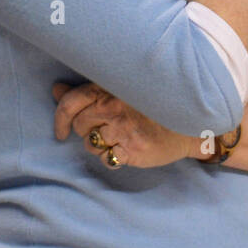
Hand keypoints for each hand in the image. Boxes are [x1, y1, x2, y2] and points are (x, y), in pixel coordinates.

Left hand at [51, 82, 200, 169]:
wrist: (190, 124)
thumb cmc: (153, 106)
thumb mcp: (121, 90)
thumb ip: (87, 91)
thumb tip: (56, 90)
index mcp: (111, 89)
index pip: (71, 102)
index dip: (61, 118)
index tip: (61, 130)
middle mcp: (114, 107)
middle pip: (80, 126)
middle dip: (87, 131)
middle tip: (107, 129)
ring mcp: (123, 129)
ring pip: (91, 144)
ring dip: (100, 145)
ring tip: (121, 138)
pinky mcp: (132, 149)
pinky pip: (107, 159)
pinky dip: (113, 157)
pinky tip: (128, 149)